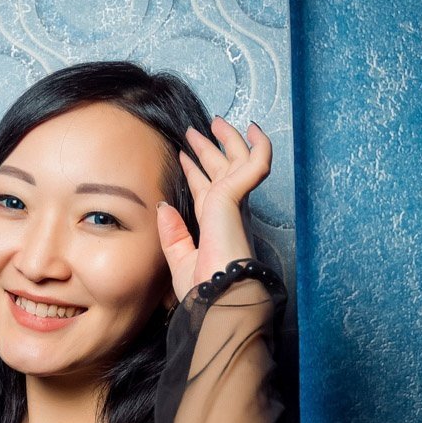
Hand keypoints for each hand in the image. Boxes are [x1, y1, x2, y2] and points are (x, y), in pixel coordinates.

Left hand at [157, 117, 271, 302]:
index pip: (206, 193)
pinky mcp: (235, 198)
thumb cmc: (205, 292)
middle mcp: (227, 214)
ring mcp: (234, 205)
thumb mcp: (179, 261)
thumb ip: (172, 234)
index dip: (196, 173)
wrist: (219, 301)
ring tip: (215, 121)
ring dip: (227, 139)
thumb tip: (163, 207)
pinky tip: (253, 130)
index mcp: (215, 227)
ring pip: (237, 161)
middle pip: (221, 172)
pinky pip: (255, 163)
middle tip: (197, 130)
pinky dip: (258, 146)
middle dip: (210, 149)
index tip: (185, 157)